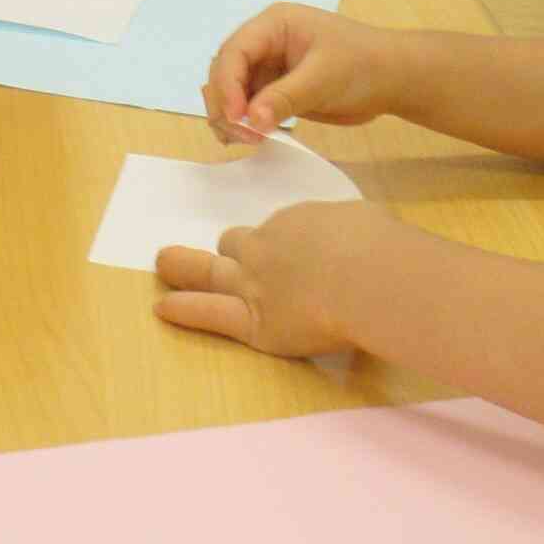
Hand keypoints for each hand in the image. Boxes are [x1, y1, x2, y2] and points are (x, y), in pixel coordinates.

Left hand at [153, 201, 390, 356]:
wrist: (367, 276)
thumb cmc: (380, 247)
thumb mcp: (364, 222)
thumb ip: (348, 232)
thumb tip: (355, 239)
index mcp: (299, 222)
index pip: (281, 232)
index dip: (284, 244)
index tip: (296, 252)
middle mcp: (269, 247)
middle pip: (237, 243)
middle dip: (230, 248)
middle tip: (220, 247)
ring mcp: (255, 283)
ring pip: (213, 271)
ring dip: (186, 267)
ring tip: (165, 264)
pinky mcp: (253, 321)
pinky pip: (210, 312)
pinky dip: (186, 309)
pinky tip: (163, 308)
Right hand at [201, 3, 414, 143]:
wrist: (392, 79)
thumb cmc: (362, 65)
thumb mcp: (324, 77)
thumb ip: (285, 97)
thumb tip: (250, 120)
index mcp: (273, 25)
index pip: (234, 52)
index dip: (228, 84)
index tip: (237, 117)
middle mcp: (264, 44)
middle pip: (224, 73)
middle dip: (227, 104)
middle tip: (245, 136)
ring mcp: (268, 69)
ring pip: (231, 94)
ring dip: (231, 118)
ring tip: (251, 140)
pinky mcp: (275, 92)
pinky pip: (248, 108)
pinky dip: (245, 125)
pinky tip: (256, 139)